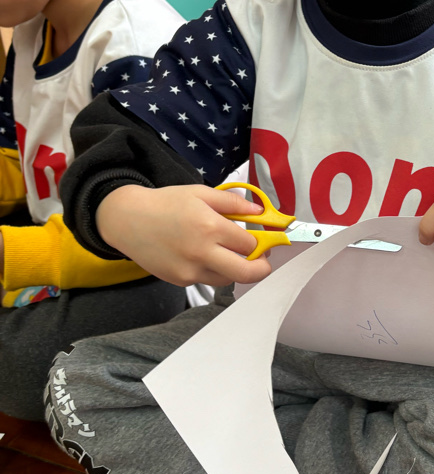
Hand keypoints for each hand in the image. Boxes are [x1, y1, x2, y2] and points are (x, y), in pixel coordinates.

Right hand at [96, 184, 273, 287]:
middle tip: (263, 260)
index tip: (265, 239)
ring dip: (237, 269)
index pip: (250, 244)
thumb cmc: (165, 204)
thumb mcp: (201, 193)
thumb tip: (260, 211)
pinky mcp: (180, 281)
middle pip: (246, 273)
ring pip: (228, 279)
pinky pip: (207, 279)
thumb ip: (233, 203)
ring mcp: (189, 271)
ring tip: (231, 253)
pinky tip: (204, 255)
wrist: (127, 220)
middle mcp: (201, 253)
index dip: (262, 242)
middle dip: (262, 268)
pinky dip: (213, 270)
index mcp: (209, 227)